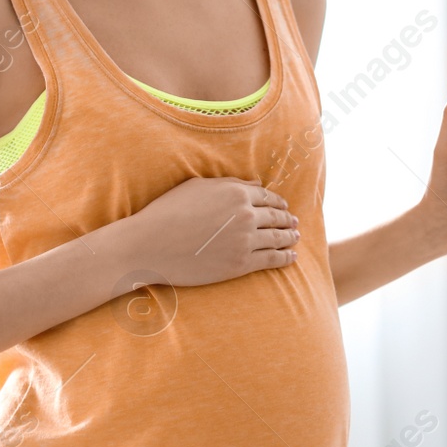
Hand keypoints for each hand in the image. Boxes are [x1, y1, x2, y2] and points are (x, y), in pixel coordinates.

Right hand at [123, 176, 300, 285]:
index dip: (279, 203)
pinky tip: (291, 257)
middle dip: (288, 220)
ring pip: (278, 238)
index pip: (267, 197)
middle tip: (295, 223)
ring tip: (295, 238)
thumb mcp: (198, 187)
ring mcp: (245, 240)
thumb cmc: (168, 211)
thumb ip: (230, 183)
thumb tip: (256, 184)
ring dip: (290, 238)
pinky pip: (271, 260)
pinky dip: (285, 258)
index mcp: (236, 192)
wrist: (150, 245)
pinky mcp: (240, 263)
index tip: (284, 207)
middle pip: (276, 217)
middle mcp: (245, 214)